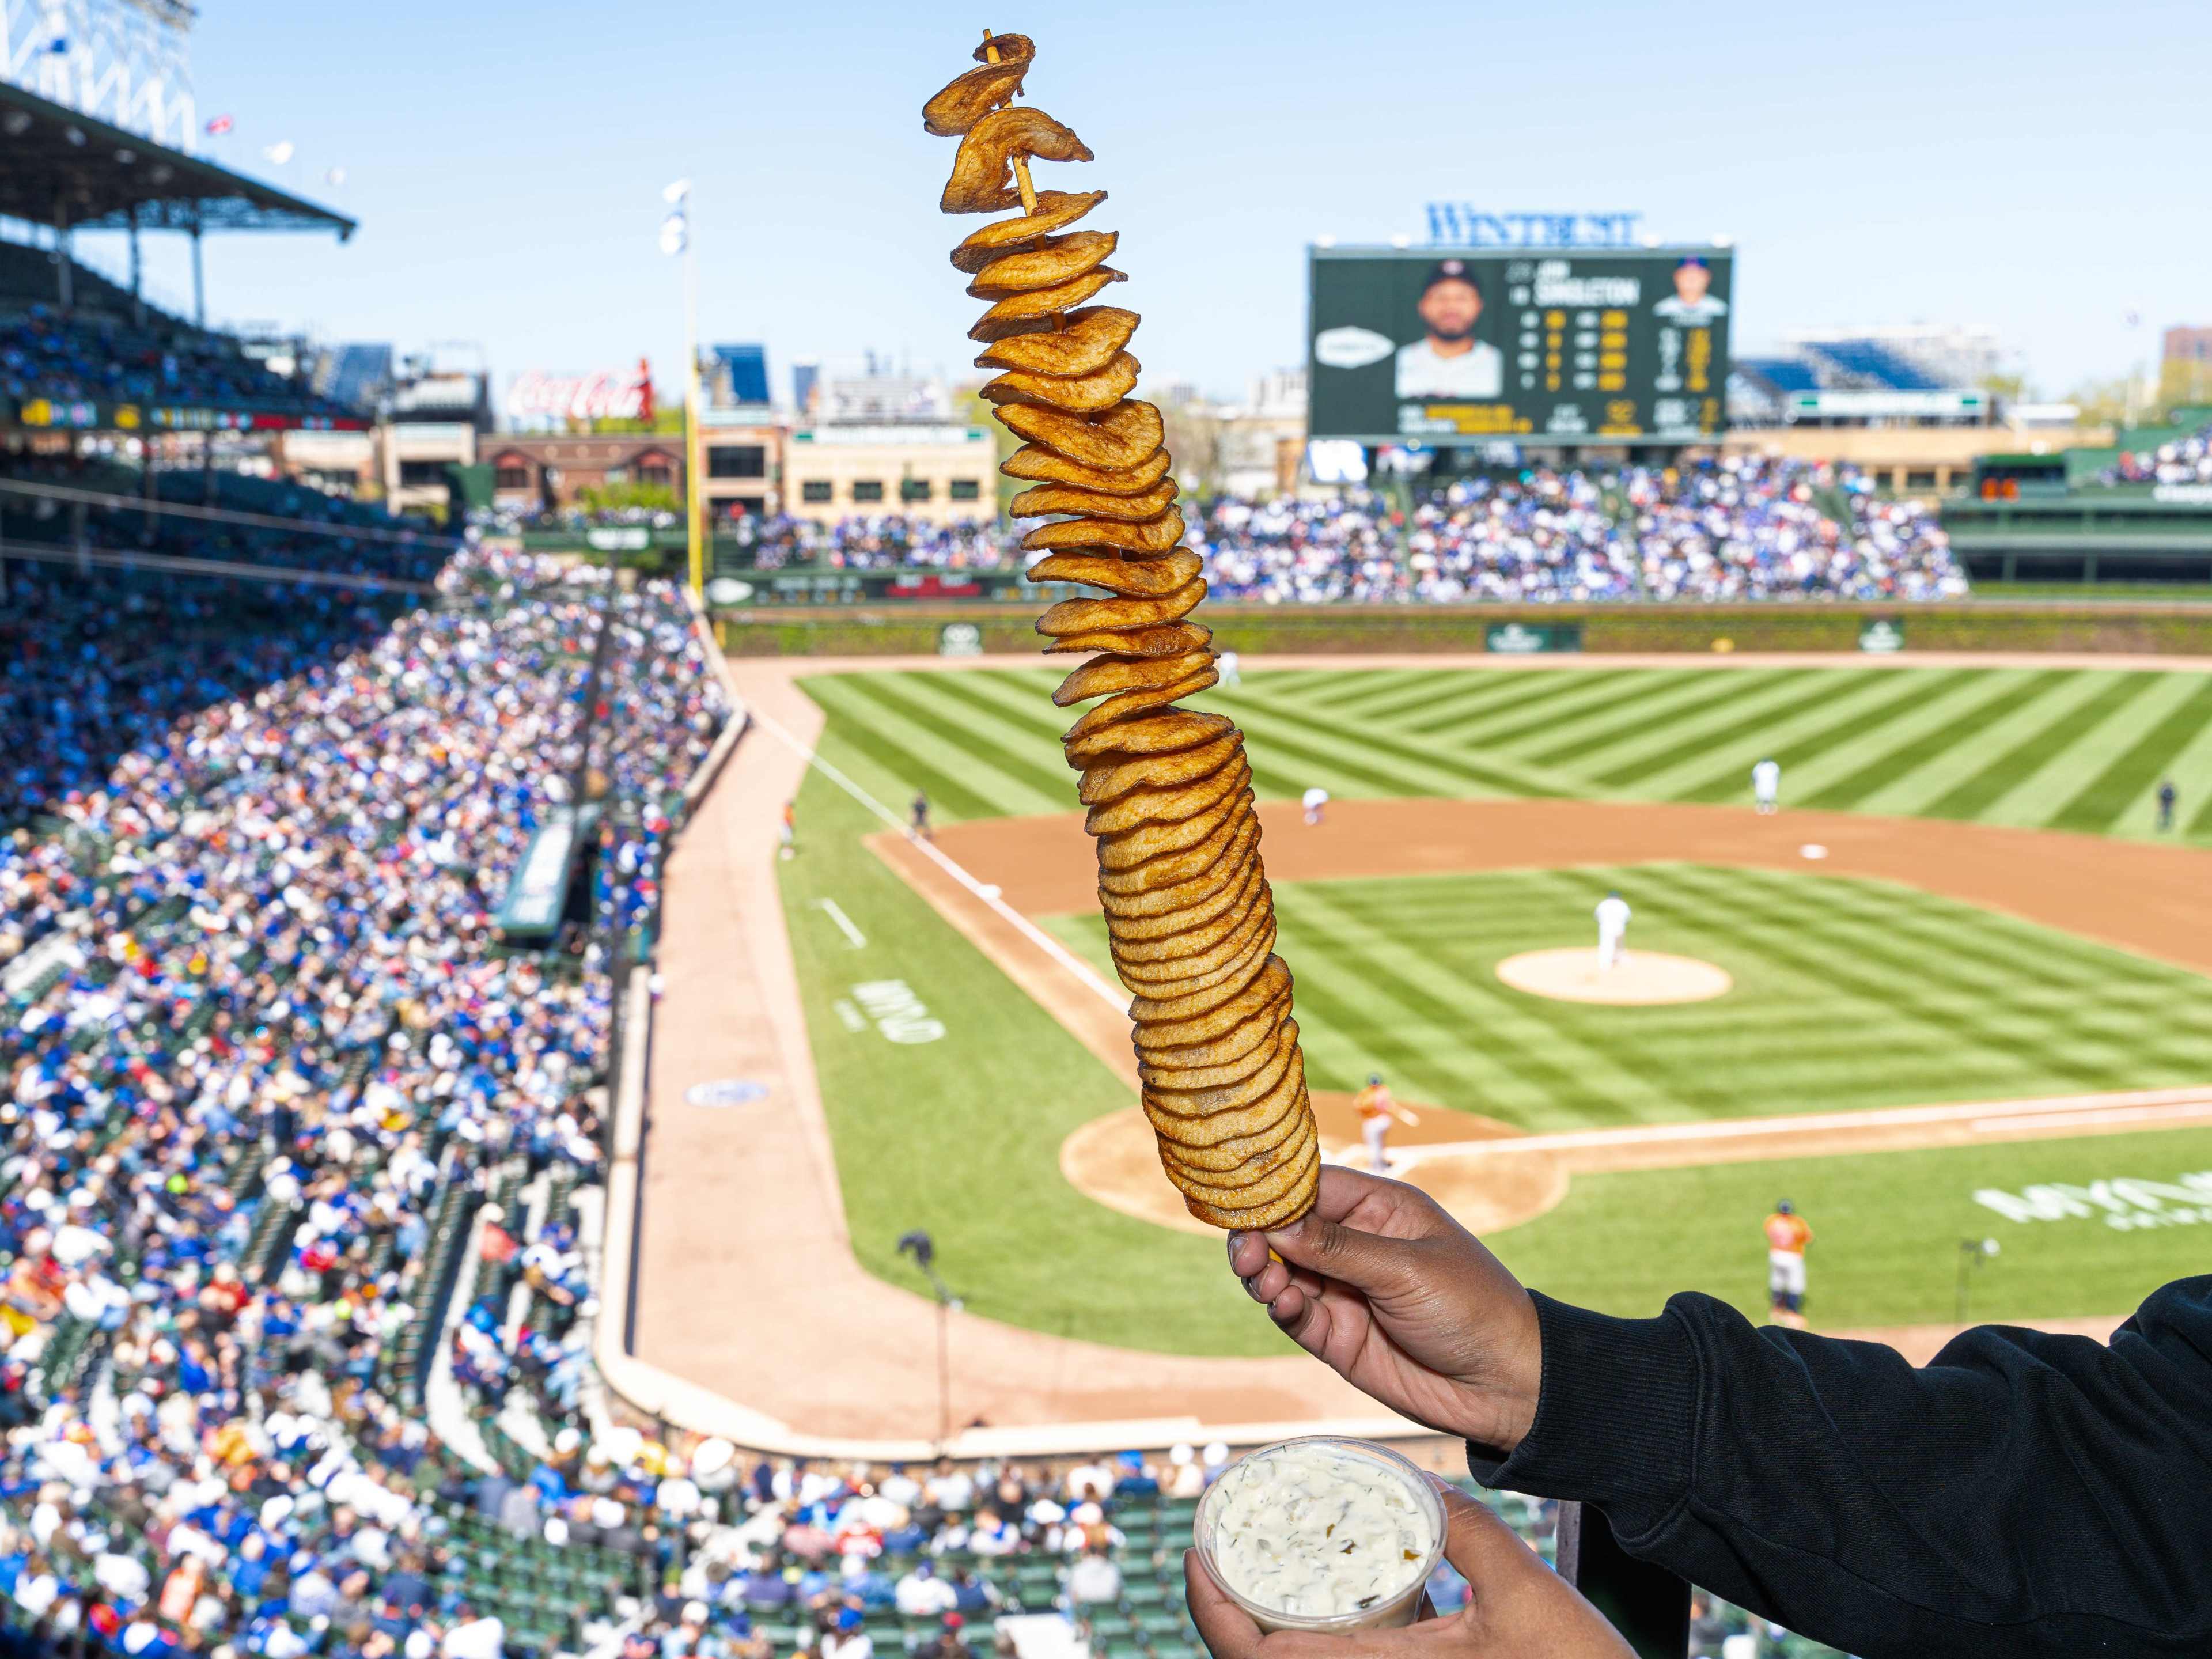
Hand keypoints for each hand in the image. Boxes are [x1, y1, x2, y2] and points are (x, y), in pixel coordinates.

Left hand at [1185, 1482, 1631, 1658]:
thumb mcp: (1529, 1597)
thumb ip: (1474, 1535)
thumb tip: (1429, 1484)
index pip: (1257, 1657)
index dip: (1210, 1608)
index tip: (1194, 1553)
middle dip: (1227, 1610)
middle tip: (1217, 1545)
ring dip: (1266, 1625)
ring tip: (1262, 1559)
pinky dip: (1320, 1637)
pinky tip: (1340, 1594)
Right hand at [1227, 1166, 1540, 1454]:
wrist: (1505, 1387)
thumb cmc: (1472, 1308)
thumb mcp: (1407, 1269)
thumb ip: (1338, 1248)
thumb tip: (1275, 1224)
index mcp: (1379, 1209)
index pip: (1311, 1185)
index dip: (1273, 1191)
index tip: (1240, 1201)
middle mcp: (1354, 1244)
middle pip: (1285, 1229)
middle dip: (1257, 1236)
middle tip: (1245, 1254)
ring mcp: (1343, 1290)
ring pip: (1280, 1271)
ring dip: (1262, 1273)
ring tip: (1266, 1282)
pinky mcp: (1337, 1335)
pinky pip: (1295, 1313)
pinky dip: (1282, 1306)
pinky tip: (1287, 1304)